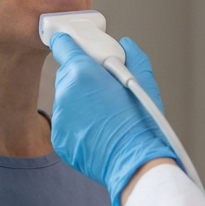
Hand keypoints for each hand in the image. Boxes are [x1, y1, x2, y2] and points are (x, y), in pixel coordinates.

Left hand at [49, 33, 178, 205]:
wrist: (136, 162)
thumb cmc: (143, 123)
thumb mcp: (145, 81)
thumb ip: (133, 56)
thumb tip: (126, 45)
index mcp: (83, 73)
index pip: (63, 46)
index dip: (69, 43)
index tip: (74, 44)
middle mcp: (66, 94)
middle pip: (67, 73)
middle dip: (83, 76)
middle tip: (105, 87)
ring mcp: (61, 118)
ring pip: (66, 99)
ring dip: (80, 101)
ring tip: (106, 113)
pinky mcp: (60, 139)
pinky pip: (66, 123)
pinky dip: (78, 123)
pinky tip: (98, 129)